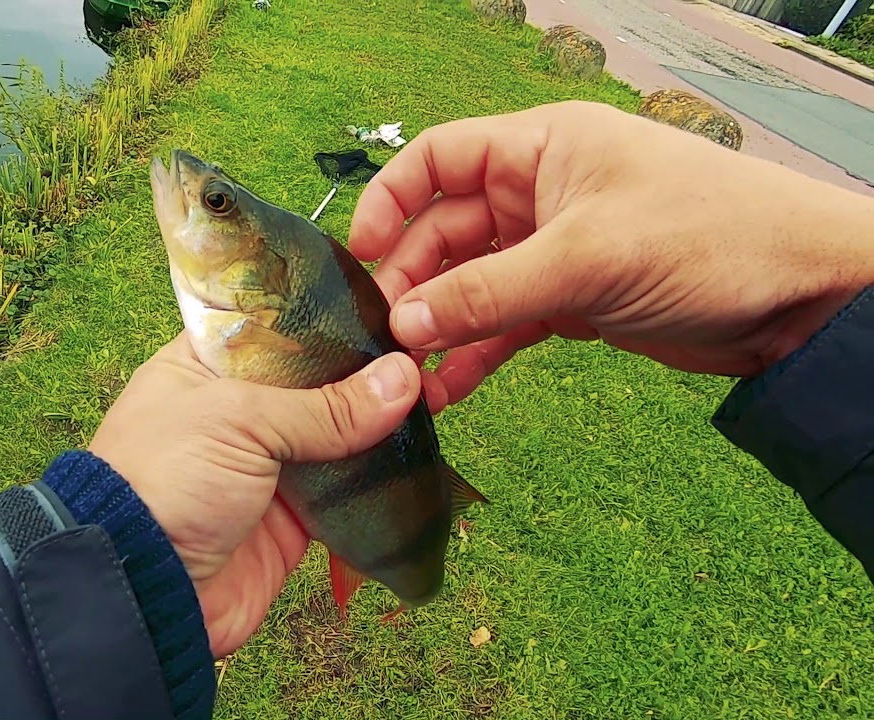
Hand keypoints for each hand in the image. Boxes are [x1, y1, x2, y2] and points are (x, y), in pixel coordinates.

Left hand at [88, 333, 422, 656]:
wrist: (142, 589)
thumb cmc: (166, 480)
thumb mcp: (240, 420)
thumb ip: (325, 405)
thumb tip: (403, 379)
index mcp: (205, 366)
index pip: (276, 326)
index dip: (329, 315)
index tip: (390, 302)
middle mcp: (237, 410)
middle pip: (316, 381)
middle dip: (369, 370)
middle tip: (429, 349)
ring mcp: (266, 466)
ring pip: (338, 436)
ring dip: (384, 423)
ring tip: (442, 394)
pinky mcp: (291, 520)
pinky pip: (346, 492)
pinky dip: (381, 480)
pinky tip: (424, 451)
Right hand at [349, 100, 873, 411]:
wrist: (805, 295)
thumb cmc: (709, 237)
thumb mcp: (586, 258)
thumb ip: (487, 293)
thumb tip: (402, 326)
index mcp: (541, 149)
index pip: (439, 159)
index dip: (392, 201)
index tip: (360, 256)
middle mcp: (541, 194)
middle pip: (445, 231)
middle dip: (411, 283)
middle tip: (380, 338)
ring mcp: (555, 250)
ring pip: (471, 286)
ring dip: (438, 328)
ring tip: (405, 377)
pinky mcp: (573, 302)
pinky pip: (504, 326)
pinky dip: (476, 356)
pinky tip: (447, 393)